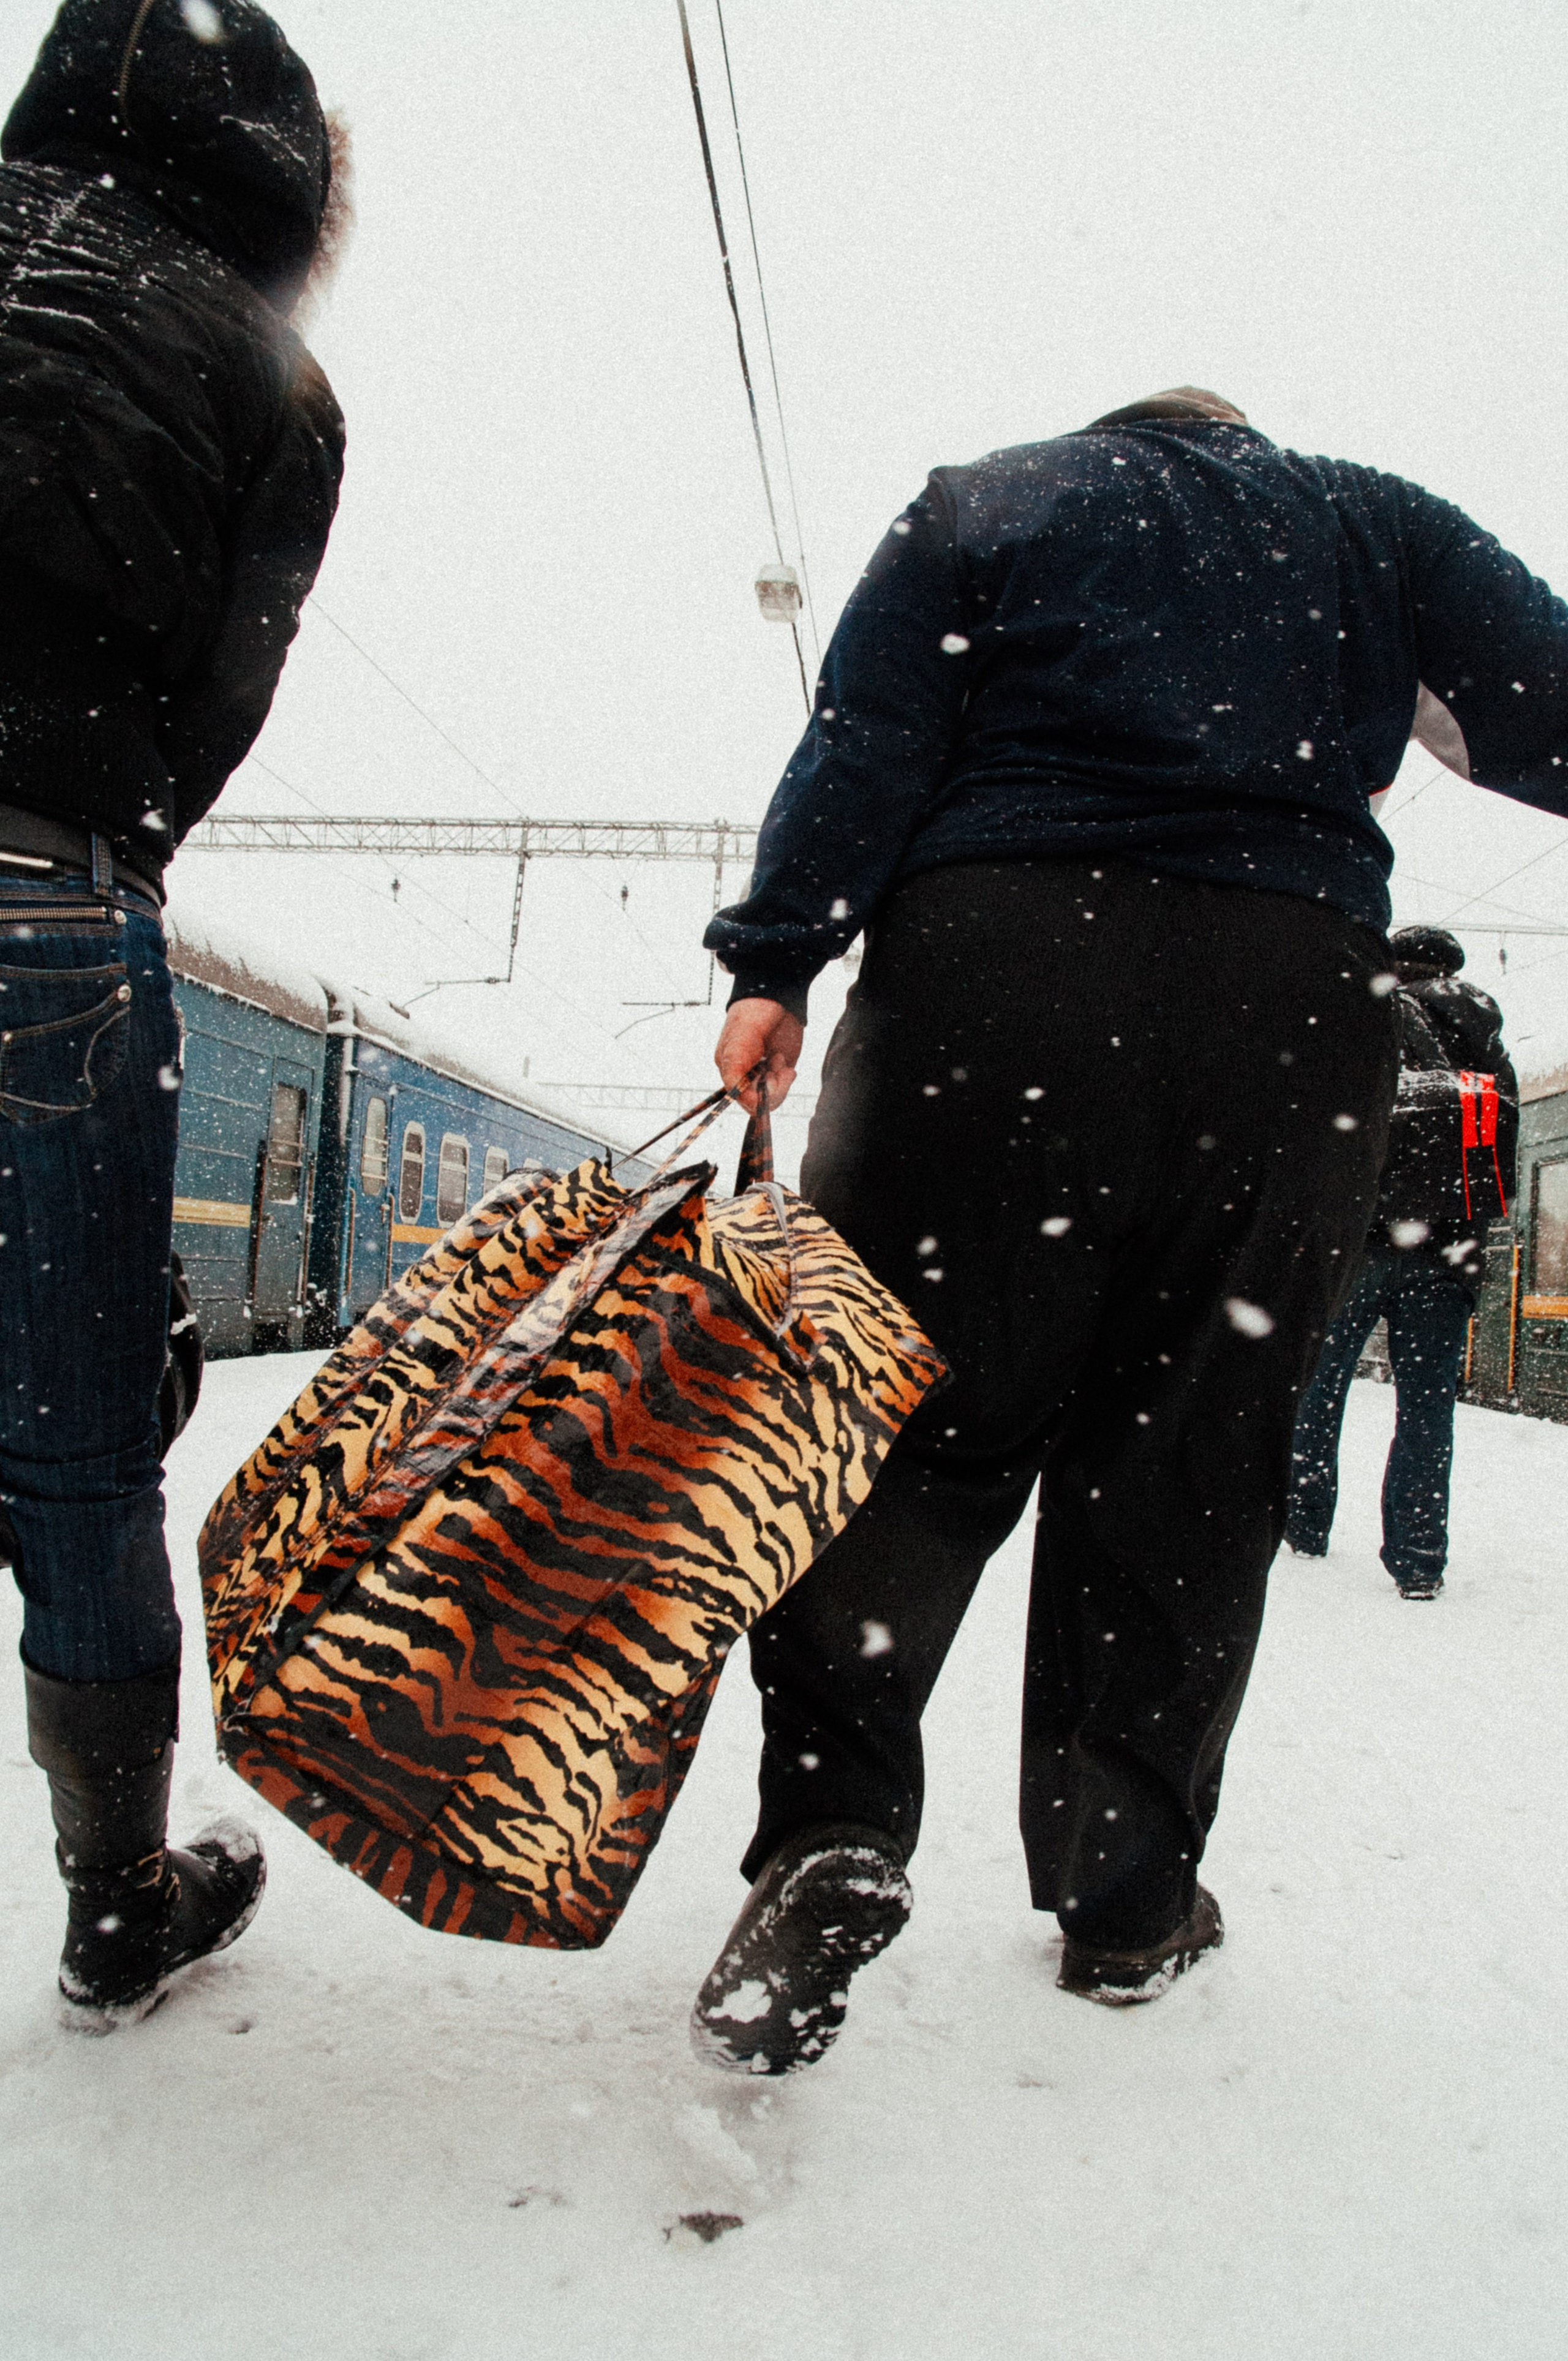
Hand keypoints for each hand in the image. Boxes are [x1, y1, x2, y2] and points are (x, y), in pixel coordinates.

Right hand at [714, 997, 803, 1112]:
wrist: (776, 998)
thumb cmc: (752, 1016)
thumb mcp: (739, 1042)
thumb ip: (734, 1070)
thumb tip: (741, 1098)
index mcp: (728, 1068)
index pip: (739, 1097)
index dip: (753, 1099)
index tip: (766, 1090)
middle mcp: (744, 1074)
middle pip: (757, 1100)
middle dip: (770, 1089)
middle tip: (778, 1066)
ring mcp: (762, 1073)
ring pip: (771, 1097)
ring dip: (779, 1083)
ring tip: (780, 1059)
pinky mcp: (778, 1070)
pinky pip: (782, 1087)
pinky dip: (787, 1079)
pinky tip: (787, 1066)